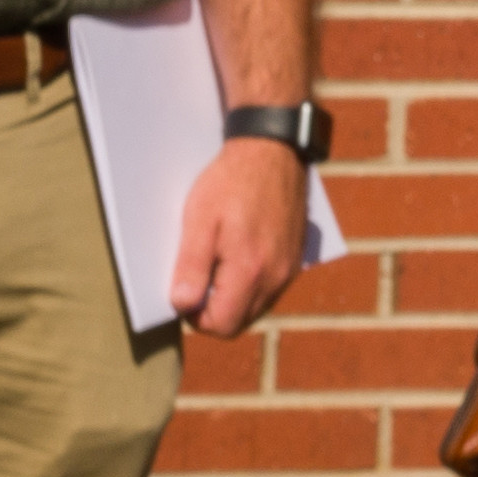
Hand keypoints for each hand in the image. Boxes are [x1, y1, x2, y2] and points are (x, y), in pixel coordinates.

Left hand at [168, 129, 317, 342]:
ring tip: (217, 261)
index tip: (185, 291)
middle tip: (197, 277)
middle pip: (240, 321)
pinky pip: (270, 287)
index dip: (196, 317)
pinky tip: (238, 252)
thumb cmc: (231, 183)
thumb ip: (191, 267)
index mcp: (250, 271)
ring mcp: (290, 267)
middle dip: (214, 309)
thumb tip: (182, 305)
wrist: (271, 151)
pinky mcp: (296, 256)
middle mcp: (277, 276)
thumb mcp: (199, 221)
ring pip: (256, 306)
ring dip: (233, 296)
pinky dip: (250, 282)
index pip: (221, 325)